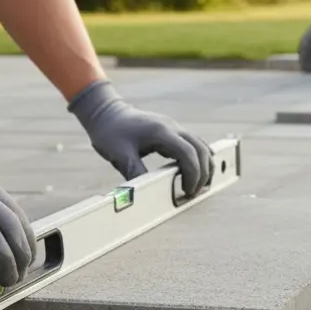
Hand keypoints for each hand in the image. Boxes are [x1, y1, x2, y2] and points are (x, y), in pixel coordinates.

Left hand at [68, 80, 212, 197]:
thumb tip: (144, 196)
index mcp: (161, 132)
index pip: (188, 153)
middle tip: (193, 193)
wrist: (106, 112)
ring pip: (201, 146)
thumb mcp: (119, 156)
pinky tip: (193, 173)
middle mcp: (172, 127)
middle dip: (203, 173)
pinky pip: (194, 144)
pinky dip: (199, 159)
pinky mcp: (173, 131)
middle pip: (201, 149)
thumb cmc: (110, 133)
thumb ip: (135, 174)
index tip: (186, 192)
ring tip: (198, 186)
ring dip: (204, 166)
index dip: (193, 174)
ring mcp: (175, 127)